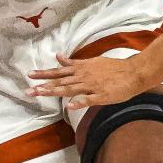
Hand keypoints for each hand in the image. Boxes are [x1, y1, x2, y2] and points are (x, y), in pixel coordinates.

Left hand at [27, 54, 146, 110]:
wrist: (134, 72)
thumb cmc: (113, 68)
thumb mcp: (92, 61)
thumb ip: (74, 62)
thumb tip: (58, 57)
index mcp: (81, 68)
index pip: (59, 71)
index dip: (44, 74)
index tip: (30, 75)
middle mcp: (83, 76)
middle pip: (60, 81)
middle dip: (43, 85)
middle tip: (28, 90)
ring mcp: (92, 86)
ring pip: (70, 89)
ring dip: (55, 91)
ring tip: (41, 94)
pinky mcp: (102, 95)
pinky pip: (89, 99)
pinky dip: (79, 102)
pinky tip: (69, 106)